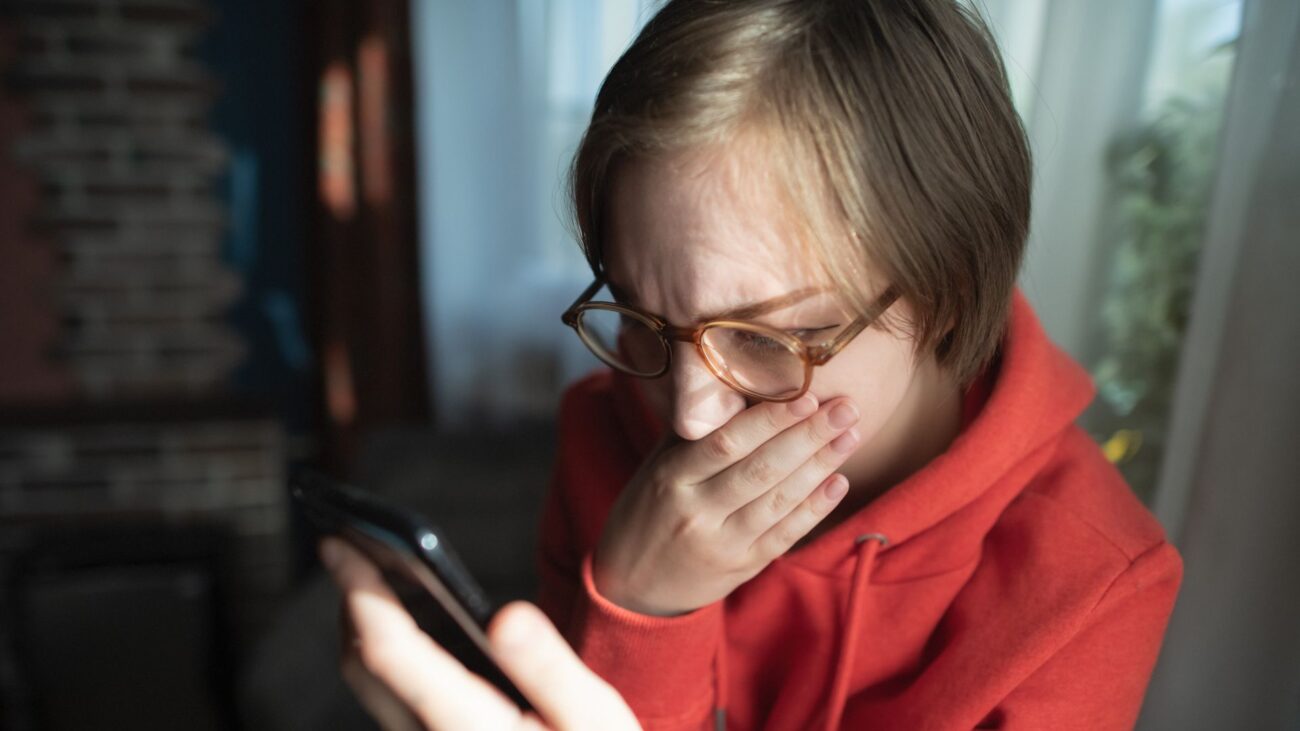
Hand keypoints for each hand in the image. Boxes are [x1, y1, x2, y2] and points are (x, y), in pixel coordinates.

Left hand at [320, 537, 641, 730]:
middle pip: (361, 666)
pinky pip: (390, 701)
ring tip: (373, 573)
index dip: (359, 591)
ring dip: (364, 627)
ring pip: (370, 687)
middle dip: (350, 599)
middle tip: (347, 543)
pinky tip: (414, 626)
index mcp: (467, 729)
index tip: (339, 542)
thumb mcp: (593, 718)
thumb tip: (503, 615)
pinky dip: (387, 654)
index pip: (388, 652)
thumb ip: (547, 667)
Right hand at [593, 394, 859, 615]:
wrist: (632, 584)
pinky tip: (839, 482)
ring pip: (778, 500)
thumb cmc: (649, 509)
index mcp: (671, 477)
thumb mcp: (658, 465)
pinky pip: (784, 534)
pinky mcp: (741, 567)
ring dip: (820, 466)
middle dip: (809, 435)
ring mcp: (721, 542)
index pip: (727, 442)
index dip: (770, 419)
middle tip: (847, 407)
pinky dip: (814, 508)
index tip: (807, 395)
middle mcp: (696, 510)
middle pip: (761, 469)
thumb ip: (696, 430)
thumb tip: (740, 382)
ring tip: (851, 435)